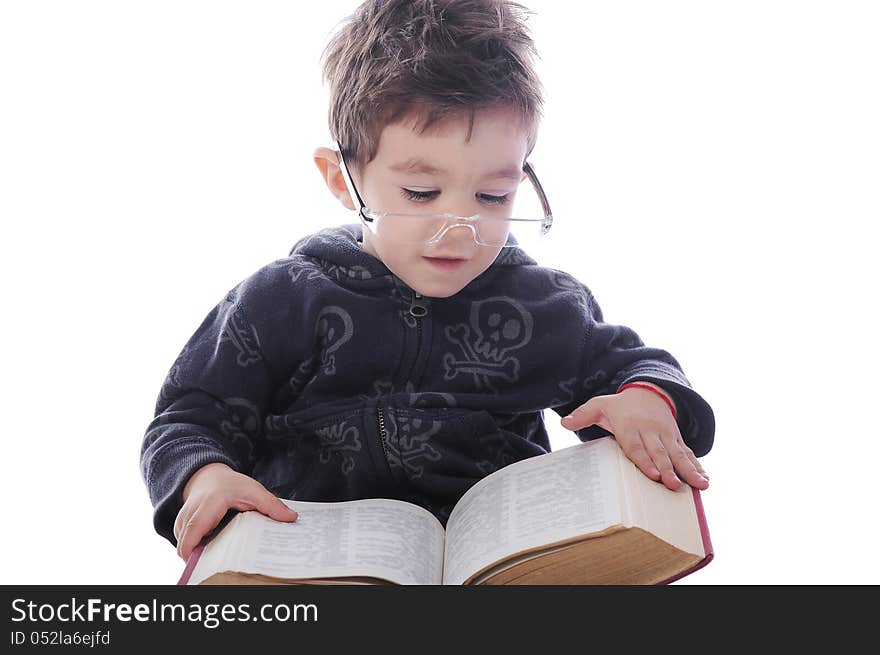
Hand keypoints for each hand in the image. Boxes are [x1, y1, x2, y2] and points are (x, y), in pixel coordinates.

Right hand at [173, 462, 297, 561]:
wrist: (209, 476)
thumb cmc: (230, 484)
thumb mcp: (253, 490)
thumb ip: (271, 504)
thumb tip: (291, 518)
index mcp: (208, 505)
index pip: (192, 533)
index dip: (193, 552)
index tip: (207, 566)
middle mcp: (190, 514)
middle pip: (186, 545)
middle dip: (200, 559)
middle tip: (221, 568)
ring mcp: (182, 521)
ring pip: (185, 546)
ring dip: (199, 554)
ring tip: (221, 558)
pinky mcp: (180, 528)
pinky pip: (186, 544)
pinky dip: (197, 549)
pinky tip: (214, 549)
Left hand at [560, 386, 708, 490]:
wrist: (649, 391)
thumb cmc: (619, 405)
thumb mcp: (599, 405)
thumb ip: (583, 414)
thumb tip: (564, 422)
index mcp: (630, 425)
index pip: (637, 445)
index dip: (645, 460)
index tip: (653, 475)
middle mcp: (651, 430)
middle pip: (660, 452)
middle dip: (668, 469)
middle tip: (674, 485)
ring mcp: (667, 435)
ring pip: (678, 454)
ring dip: (689, 469)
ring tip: (700, 484)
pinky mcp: (677, 439)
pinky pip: (688, 453)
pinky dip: (697, 466)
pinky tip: (705, 479)